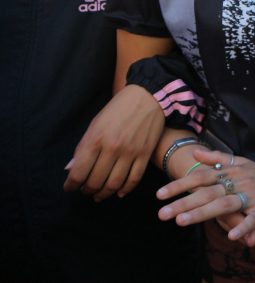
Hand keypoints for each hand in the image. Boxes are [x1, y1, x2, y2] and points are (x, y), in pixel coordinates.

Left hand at [64, 84, 164, 198]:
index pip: (79, 172)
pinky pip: (134, 179)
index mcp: (95, 139)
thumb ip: (82, 148)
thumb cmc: (117, 109)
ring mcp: (130, 152)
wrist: (147, 97)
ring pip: (114, 183)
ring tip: (99, 195)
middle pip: (96, 181)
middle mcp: (112, 148)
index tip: (70, 187)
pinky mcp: (145, 154)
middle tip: (85, 191)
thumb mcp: (95, 124)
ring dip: (104, 193)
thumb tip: (70, 169)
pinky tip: (119, 192)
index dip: (71, 185)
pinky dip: (125, 189)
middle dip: (87, 190)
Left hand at [157, 148, 254, 242]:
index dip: (180, 185)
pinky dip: (243, 227)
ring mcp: (252, 195)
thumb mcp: (242, 163)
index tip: (159, 194)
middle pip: (207, 191)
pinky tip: (231, 237)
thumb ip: (218, 158)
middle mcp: (239, 182)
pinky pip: (253, 219)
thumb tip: (196, 153)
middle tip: (161, 213)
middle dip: (183, 202)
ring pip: (223, 204)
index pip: (201, 177)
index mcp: (232, 172)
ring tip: (181, 222)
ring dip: (202, 213)